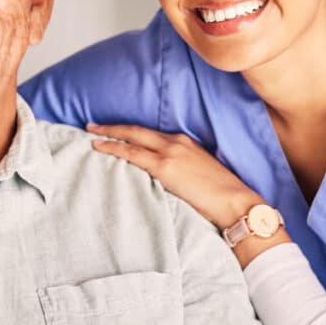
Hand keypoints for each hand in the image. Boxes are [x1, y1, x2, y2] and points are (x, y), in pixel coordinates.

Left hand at [87, 123, 264, 229]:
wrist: (234, 201)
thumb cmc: (220, 194)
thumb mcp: (198, 173)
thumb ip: (180, 169)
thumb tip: (163, 176)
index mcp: (184, 142)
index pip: (150, 134)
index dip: (130, 131)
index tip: (114, 130)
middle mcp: (175, 141)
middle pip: (136, 130)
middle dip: (112, 127)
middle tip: (91, 126)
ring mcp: (170, 152)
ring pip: (131, 139)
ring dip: (109, 136)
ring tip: (91, 136)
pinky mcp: (165, 166)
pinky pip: (132, 154)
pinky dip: (114, 149)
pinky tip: (100, 149)